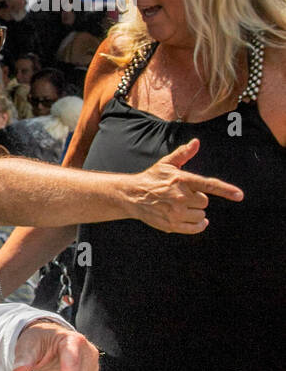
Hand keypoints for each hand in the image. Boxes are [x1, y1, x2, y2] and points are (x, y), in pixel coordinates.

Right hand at [126, 138, 243, 233]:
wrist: (131, 195)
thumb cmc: (151, 179)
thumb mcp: (166, 164)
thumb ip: (183, 154)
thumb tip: (196, 142)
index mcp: (182, 180)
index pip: (209, 185)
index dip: (226, 190)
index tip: (239, 195)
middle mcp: (180, 197)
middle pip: (205, 202)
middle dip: (197, 199)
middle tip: (183, 196)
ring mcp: (176, 212)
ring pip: (201, 215)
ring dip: (196, 212)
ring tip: (182, 206)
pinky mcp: (172, 225)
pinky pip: (195, 228)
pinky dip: (198, 225)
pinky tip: (195, 220)